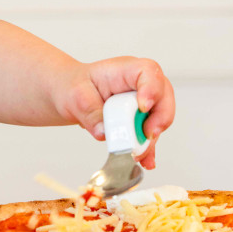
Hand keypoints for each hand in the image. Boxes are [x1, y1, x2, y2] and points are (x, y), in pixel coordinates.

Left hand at [51, 57, 174, 169]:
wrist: (69, 95)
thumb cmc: (74, 87)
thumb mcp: (76, 96)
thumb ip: (90, 113)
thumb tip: (104, 132)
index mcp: (124, 71)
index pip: (148, 72)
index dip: (152, 89)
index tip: (143, 107)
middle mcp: (138, 85)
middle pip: (163, 97)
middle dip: (159, 118)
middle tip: (147, 135)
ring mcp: (142, 103)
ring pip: (158, 119)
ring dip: (150, 139)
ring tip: (136, 155)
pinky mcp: (139, 121)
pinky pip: (148, 135)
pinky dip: (147, 149)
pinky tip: (145, 161)